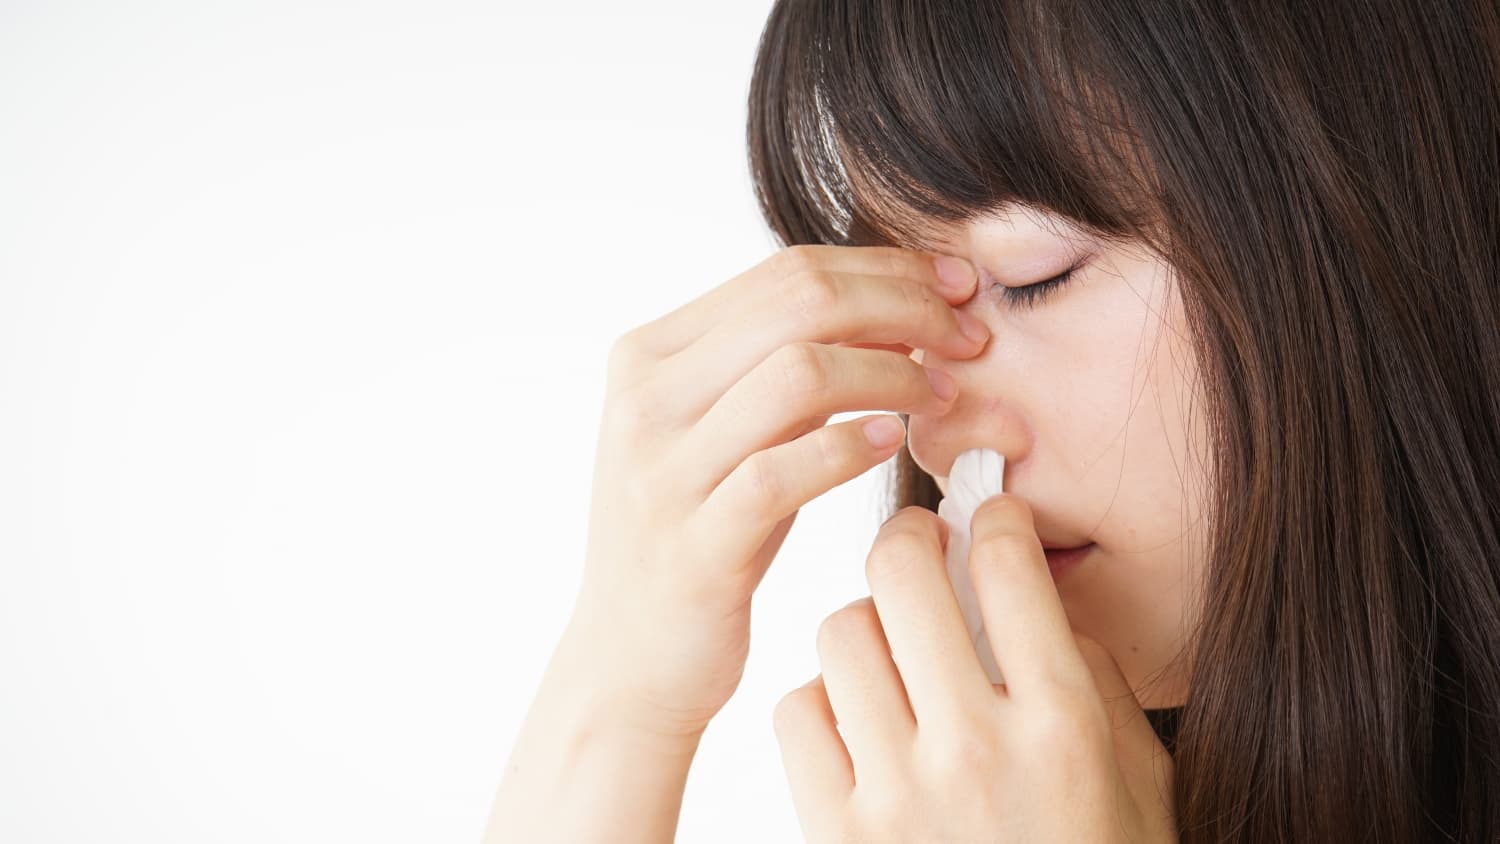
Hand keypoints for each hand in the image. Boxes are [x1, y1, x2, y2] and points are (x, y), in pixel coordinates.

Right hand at [566, 245, 991, 738]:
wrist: (629, 662)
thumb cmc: (702, 537)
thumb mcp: (728, 436)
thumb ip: (781, 368)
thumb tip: (892, 305)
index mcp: (650, 354)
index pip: (785, 271)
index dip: (885, 269)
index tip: (956, 287)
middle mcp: (645, 399)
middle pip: (798, 303)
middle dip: (903, 306)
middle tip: (970, 334)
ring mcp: (663, 471)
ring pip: (797, 374)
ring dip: (892, 374)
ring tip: (946, 394)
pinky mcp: (693, 543)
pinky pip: (784, 471)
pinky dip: (852, 447)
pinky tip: (897, 444)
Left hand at [772, 498, 1177, 841]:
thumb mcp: (1137, 782)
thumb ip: (1093, 683)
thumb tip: (1036, 602)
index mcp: (1061, 727)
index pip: (1007, 570)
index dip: (992, 519)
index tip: (987, 518)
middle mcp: (973, 749)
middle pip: (901, 574)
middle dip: (907, 537)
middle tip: (917, 546)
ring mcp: (896, 792)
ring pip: (840, 633)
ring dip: (864, 622)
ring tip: (889, 645)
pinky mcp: (837, 831)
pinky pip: (798, 711)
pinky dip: (821, 699)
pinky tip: (857, 718)